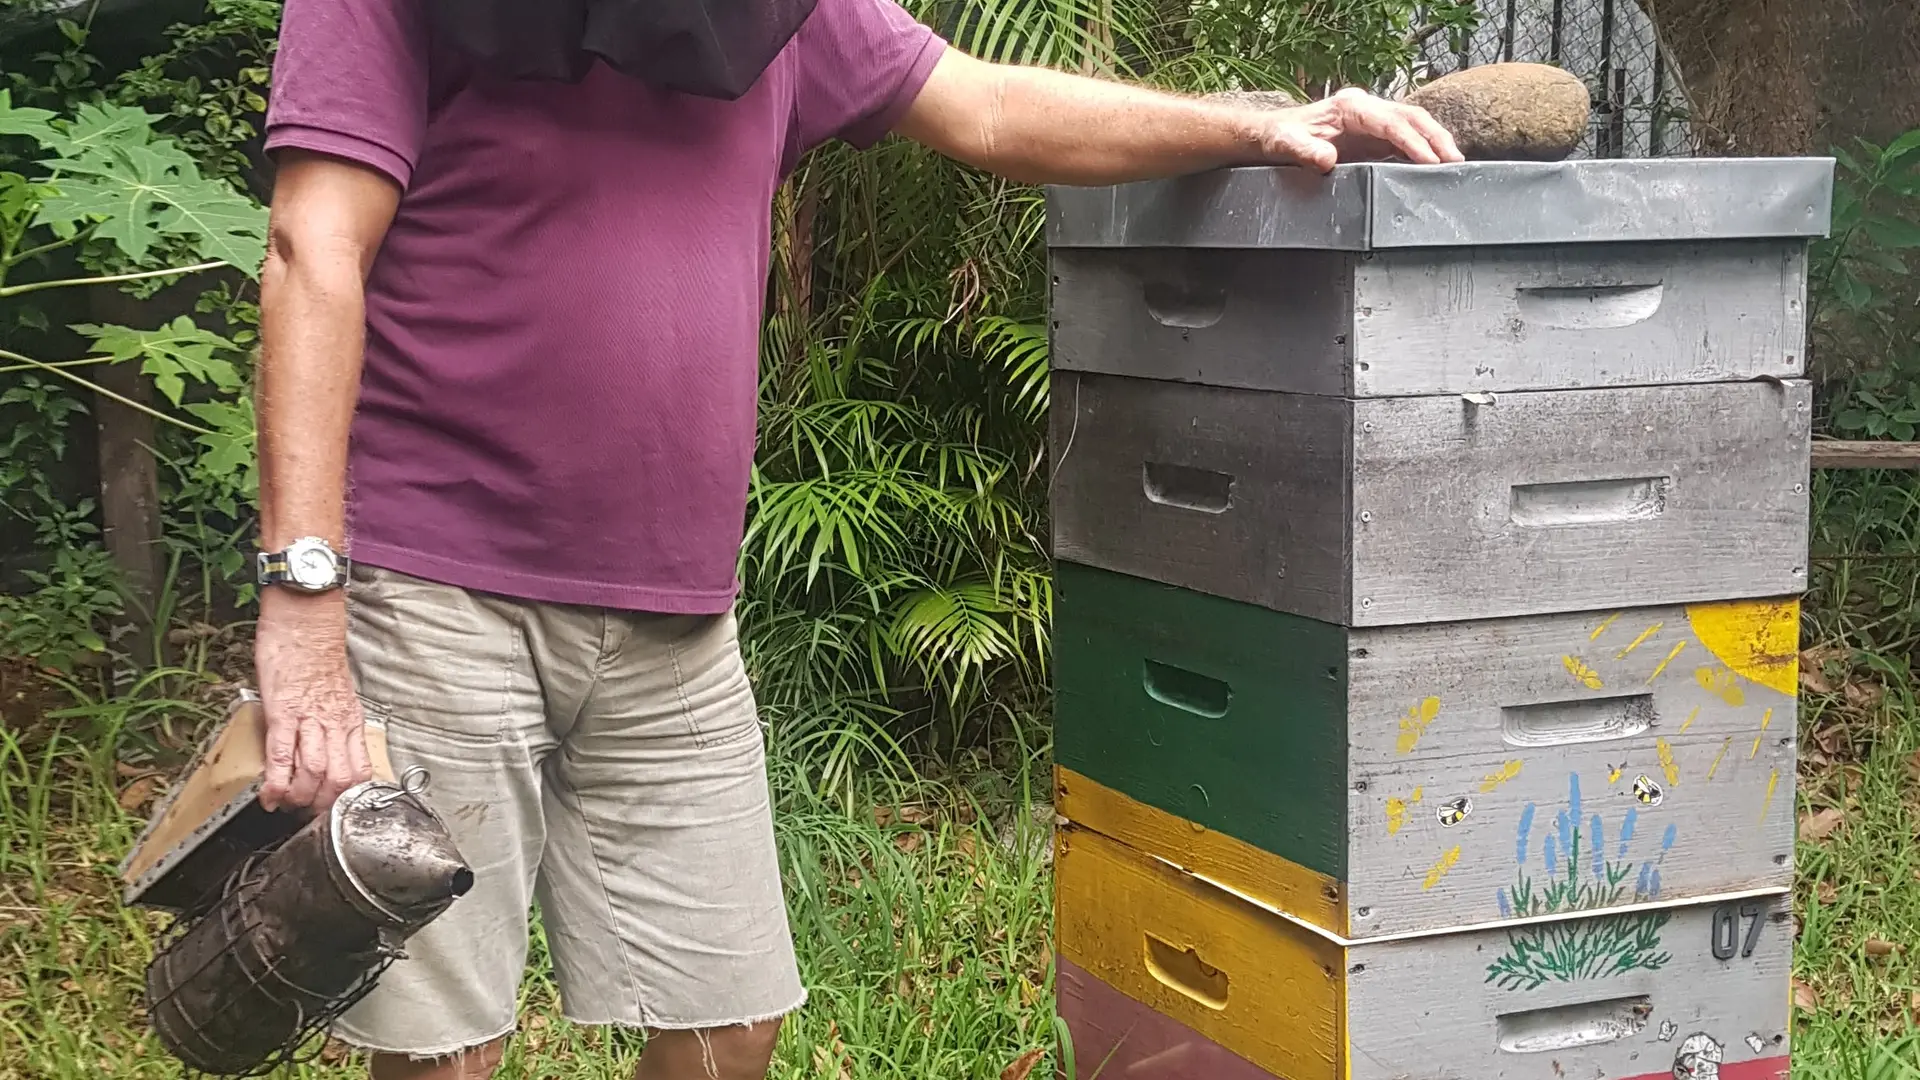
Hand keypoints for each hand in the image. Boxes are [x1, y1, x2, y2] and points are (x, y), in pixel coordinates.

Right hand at [254, 588, 369, 811]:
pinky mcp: (284, 711)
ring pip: (314, 771)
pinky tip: (270, 795)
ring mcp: (310, 718)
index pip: (359, 770)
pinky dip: (277, 780)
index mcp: (350, 720)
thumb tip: (328, 746)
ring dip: (299, 797)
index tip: (330, 809)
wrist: (304, 622)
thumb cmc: (316, 654)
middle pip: (339, 778)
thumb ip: (334, 722)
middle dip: (322, 804)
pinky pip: (283, 754)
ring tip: (287, 805)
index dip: (346, 798)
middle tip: (306, 814)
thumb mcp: (336, 694)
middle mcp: (335, 722)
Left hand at [1262, 87, 1462, 172]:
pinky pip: (1405, 140)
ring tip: (1455, 165)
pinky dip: (1424, 151)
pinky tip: (1436, 167)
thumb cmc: (1280, 138)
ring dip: (1436, 143)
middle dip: (1436, 138)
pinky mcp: (1374, 136)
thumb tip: (1327, 159)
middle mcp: (1366, 108)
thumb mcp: (1285, 145)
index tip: (1429, 160)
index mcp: (1350, 106)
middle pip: (1411, 118)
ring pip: (1414, 126)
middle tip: (1455, 162)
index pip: (1391, 121)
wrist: (1272, 137)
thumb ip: (1304, 151)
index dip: (1412, 141)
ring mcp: (1373, 121)